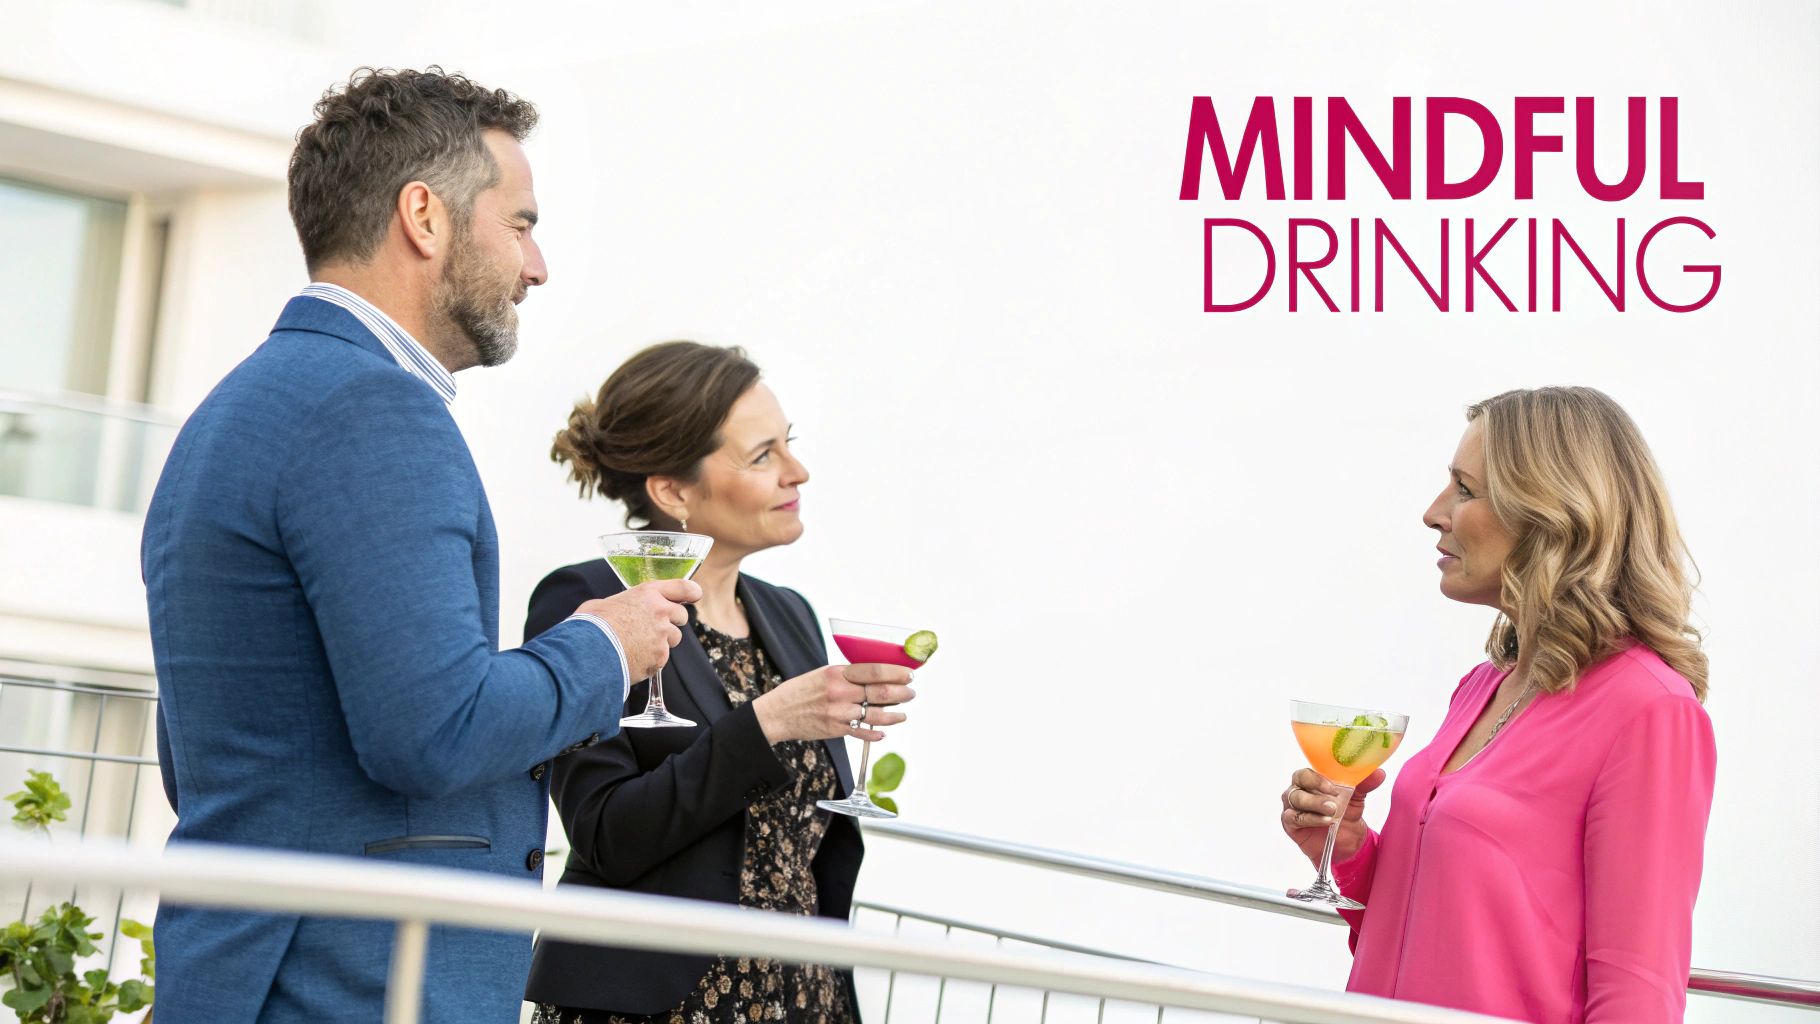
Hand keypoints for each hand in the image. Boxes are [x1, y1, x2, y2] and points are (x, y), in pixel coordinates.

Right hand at [578, 580, 700, 680]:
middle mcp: (660, 612)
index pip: (683, 587)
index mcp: (648, 593)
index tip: (694, 595)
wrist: (588, 653)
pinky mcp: (660, 658)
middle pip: (681, 616)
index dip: (691, 591)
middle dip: (671, 621)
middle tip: (651, 627)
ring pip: (673, 640)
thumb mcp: (603, 604)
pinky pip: (661, 659)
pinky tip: (632, 658)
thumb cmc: (591, 626)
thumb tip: (616, 610)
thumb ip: (622, 604)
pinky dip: (650, 660)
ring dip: (661, 642)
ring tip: (637, 645)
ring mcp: (662, 637)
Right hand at [752, 663, 915, 743]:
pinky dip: (875, 733)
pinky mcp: (836, 729)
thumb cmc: (800, 691)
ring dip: (894, 715)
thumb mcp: (822, 673)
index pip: (875, 670)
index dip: (896, 673)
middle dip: (902, 693)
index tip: (909, 674)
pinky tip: (884, 732)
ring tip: (903, 714)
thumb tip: (875, 675)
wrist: (777, 713)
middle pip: (881, 692)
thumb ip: (847, 674)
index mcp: (838, 673)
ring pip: (876, 714)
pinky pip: (862, 732)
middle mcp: (840, 691)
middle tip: (911, 693)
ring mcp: (839, 712)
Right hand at [1280, 768, 1385, 866]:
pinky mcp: (1290, 824)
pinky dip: (1310, 819)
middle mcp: (1299, 789)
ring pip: (1296, 798)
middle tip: (1334, 799)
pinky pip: (1293, 817)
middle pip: (1298, 780)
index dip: (1319, 777)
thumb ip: (1364, 785)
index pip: (1308, 771)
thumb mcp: (1357, 799)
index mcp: (1312, 780)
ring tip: (1333, 813)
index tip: (1335, 787)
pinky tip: (1325, 822)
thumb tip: (1379, 773)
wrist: (1347, 844)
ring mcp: (1292, 806)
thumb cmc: (1346, 816)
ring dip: (1315, 804)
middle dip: (1315, 788)